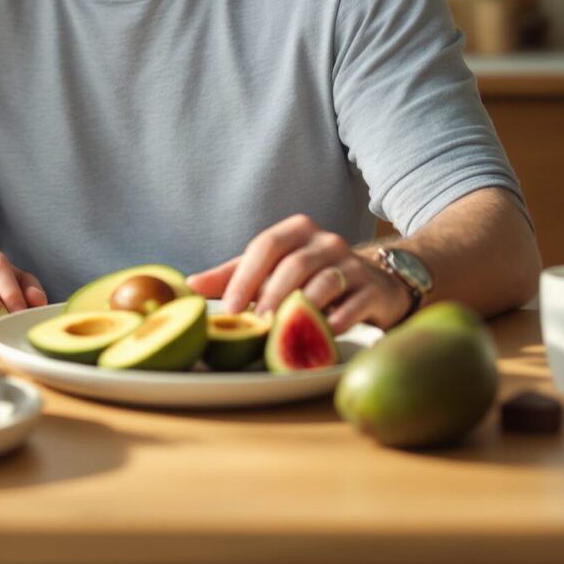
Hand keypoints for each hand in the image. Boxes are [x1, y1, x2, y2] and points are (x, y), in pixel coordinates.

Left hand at [185, 215, 410, 332]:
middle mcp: (325, 241)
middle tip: (257, 323)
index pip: (265, 246)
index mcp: (295, 231)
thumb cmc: (309, 278)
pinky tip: (323, 332)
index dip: (246, 277)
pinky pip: (354, 302)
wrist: (371, 285)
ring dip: (302, 308)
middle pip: (294, 264)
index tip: (231, 309)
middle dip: (272, 294)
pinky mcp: (373, 288)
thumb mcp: (270, 271)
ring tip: (283, 331)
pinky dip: (338, 318)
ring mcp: (352, 263)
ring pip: (325, 282)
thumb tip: (190, 284)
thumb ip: (233, 276)